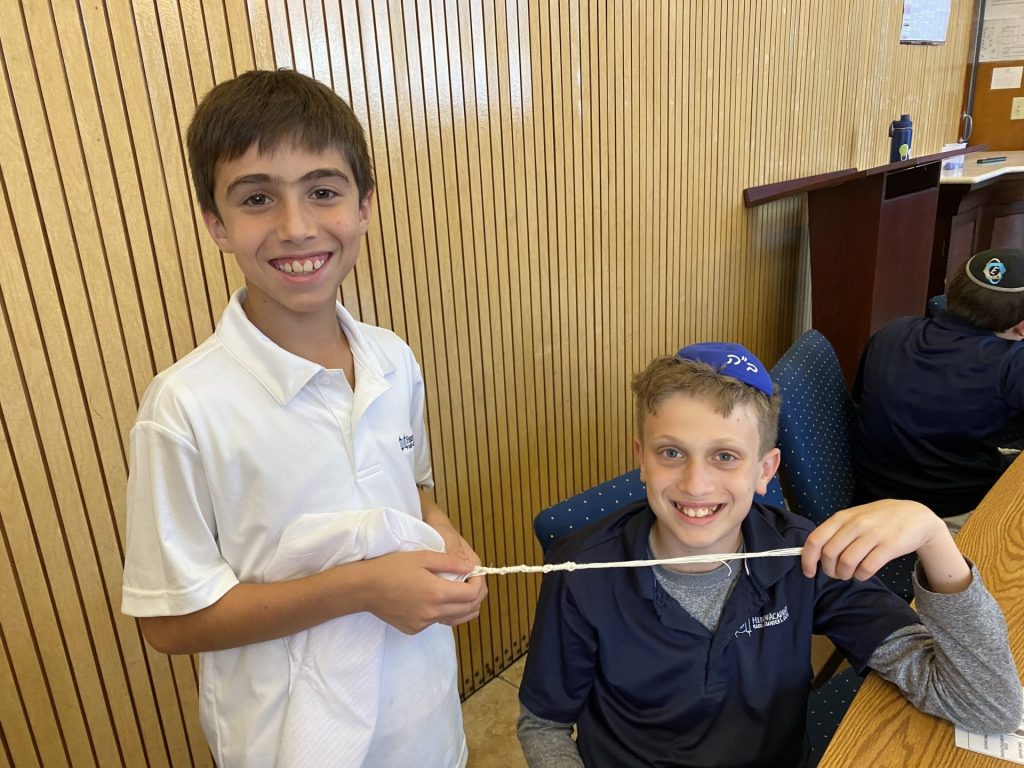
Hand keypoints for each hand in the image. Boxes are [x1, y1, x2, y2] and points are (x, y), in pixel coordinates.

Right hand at [358, 549, 486, 633]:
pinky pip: (437, 622)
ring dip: (464, 607)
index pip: (472, 594)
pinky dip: (443, 612)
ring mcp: (423, 624)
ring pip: (455, 619)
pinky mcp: (414, 629)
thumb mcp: (422, 557)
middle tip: (474, 582)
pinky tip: (436, 600)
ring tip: (462, 592)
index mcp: (437, 593)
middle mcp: (433, 613)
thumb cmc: (392, 567)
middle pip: (468, 609)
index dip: (479, 583)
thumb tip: (472, 567)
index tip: (476, 573)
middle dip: (477, 595)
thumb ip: (450, 562)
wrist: (365, 588)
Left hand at [801, 499, 951, 581]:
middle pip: (829, 555)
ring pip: (846, 563)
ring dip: (844, 574)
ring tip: (849, 574)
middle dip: (829, 570)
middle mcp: (855, 524)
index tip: (809, 572)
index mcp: (842, 517)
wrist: (916, 516)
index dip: (808, 560)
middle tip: (835, 574)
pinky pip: (866, 568)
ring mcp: (873, 534)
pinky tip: (863, 573)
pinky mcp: (889, 546)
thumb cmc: (880, 518)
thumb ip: (836, 531)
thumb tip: (813, 553)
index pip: (815, 540)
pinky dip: (861, 576)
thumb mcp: (855, 517)